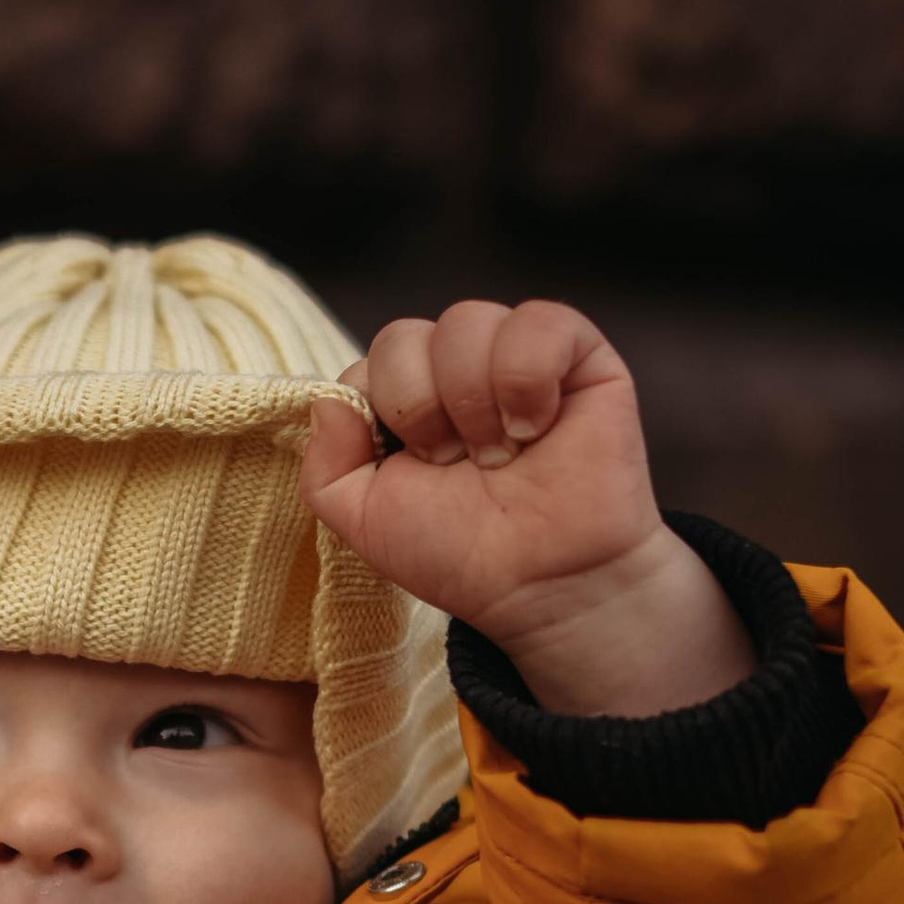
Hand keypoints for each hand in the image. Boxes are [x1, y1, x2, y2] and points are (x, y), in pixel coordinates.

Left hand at [299, 298, 751, 716]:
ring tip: (501, 454)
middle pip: (406, 335)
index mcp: (408, 397)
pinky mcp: (578, 354)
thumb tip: (329, 399)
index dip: (385, 410)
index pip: (371, 359)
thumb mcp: (364, 519)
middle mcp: (457, 368)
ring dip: (473, 399)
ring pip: (467, 320)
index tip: (419, 466)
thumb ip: (325, 463)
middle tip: (457, 464)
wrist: (543, 584)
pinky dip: (526, 377)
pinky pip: (539, 319)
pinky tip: (537, 426)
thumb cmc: (461, 554)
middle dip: (420, 408)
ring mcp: (516, 355)